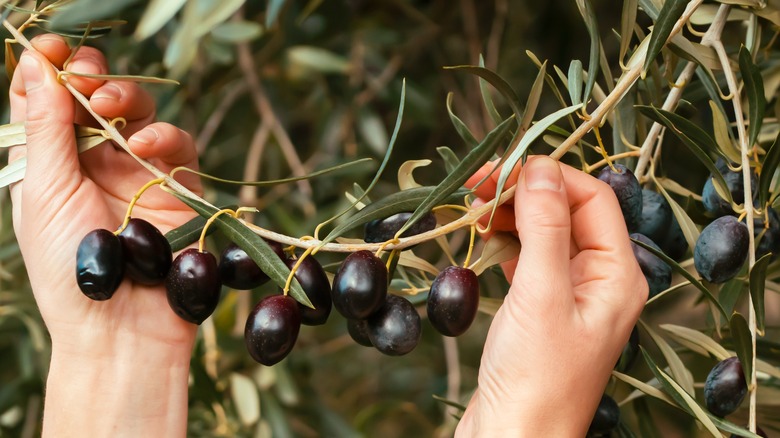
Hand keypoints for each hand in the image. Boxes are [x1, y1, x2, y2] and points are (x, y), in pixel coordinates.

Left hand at [9, 35, 199, 435]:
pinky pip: (178, 146)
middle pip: (95, 97)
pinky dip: (164, 136)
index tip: (50, 49)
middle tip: (84, 76)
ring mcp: (139, 174)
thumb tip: (35, 66)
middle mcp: (94, 162)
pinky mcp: (179, 188)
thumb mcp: (44, 191)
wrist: (122, 328)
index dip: (47, 69)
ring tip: (109, 105)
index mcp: (51, 164)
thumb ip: (45, 128)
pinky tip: (146, 145)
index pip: (48, 102)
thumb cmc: (68, 268)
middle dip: (90, 76)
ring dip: (125, 97)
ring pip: (140, 113)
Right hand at [457, 157, 647, 435]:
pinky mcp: (541, 309)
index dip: (550, 175)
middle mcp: (599, 280)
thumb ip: (544, 227)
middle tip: (477, 183)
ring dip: (511, 214)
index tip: (503, 166)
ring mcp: (569, 295)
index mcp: (617, 275)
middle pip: (567, 212)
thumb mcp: (541, 294)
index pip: (592, 199)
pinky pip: (528, 258)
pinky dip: (505, 242)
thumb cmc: (536, 378)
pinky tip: (483, 238)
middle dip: (525, 191)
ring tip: (473, 208)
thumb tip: (538, 167)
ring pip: (544, 233)